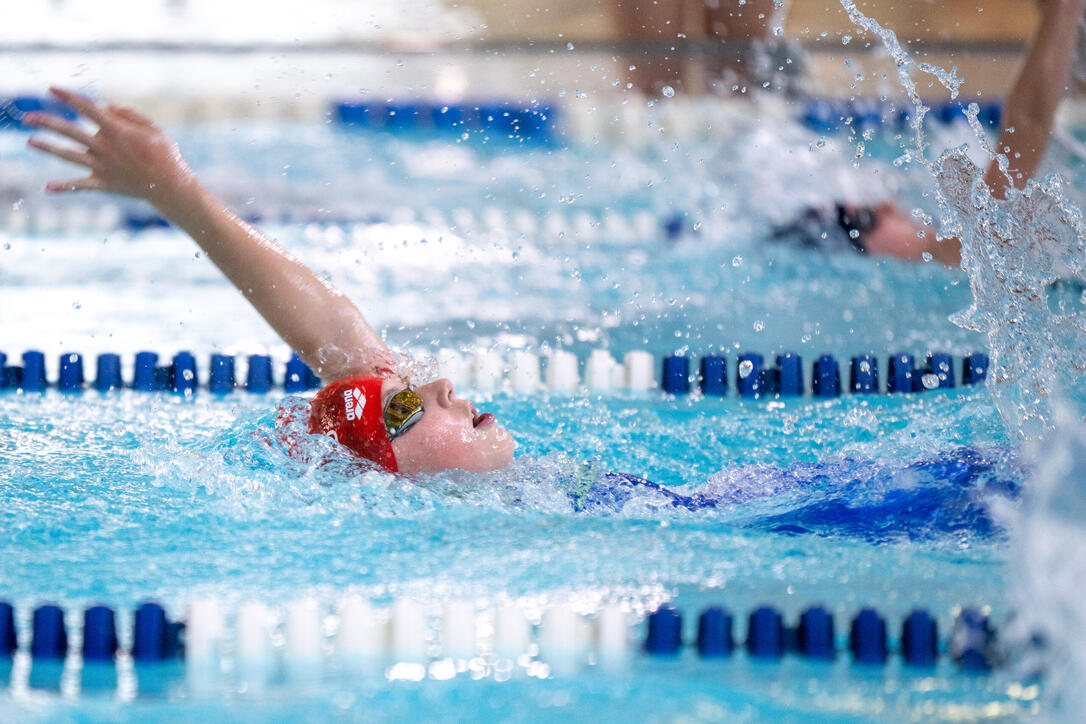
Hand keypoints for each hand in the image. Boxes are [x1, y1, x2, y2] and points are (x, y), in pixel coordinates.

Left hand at [24, 87, 197, 210]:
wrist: (171, 186)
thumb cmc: (166, 155)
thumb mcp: (153, 128)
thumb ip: (128, 115)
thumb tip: (105, 108)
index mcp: (116, 131)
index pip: (86, 109)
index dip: (67, 97)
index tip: (52, 89)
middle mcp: (105, 148)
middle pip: (69, 131)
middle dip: (46, 122)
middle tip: (27, 118)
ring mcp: (102, 166)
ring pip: (69, 155)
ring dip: (48, 148)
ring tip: (30, 142)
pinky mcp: (104, 183)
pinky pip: (80, 185)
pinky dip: (64, 187)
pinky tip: (47, 188)